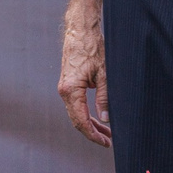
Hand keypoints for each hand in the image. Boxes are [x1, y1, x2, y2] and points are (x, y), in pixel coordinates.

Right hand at [58, 11, 110, 146]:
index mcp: (70, 90)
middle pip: (77, 120)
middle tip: (108, 141)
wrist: (80, 30)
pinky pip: (76, 104)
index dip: (93, 134)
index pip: (81, 121)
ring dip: (90, 124)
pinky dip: (86, 113)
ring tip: (106, 132)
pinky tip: (98, 117)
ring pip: (76, 113)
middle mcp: (64, 91)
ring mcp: (65, 87)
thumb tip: (105, 118)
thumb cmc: (92, 48)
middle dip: (92, 132)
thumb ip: (104, 98)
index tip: (105, 142)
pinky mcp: (68, 84)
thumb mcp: (104, 74)